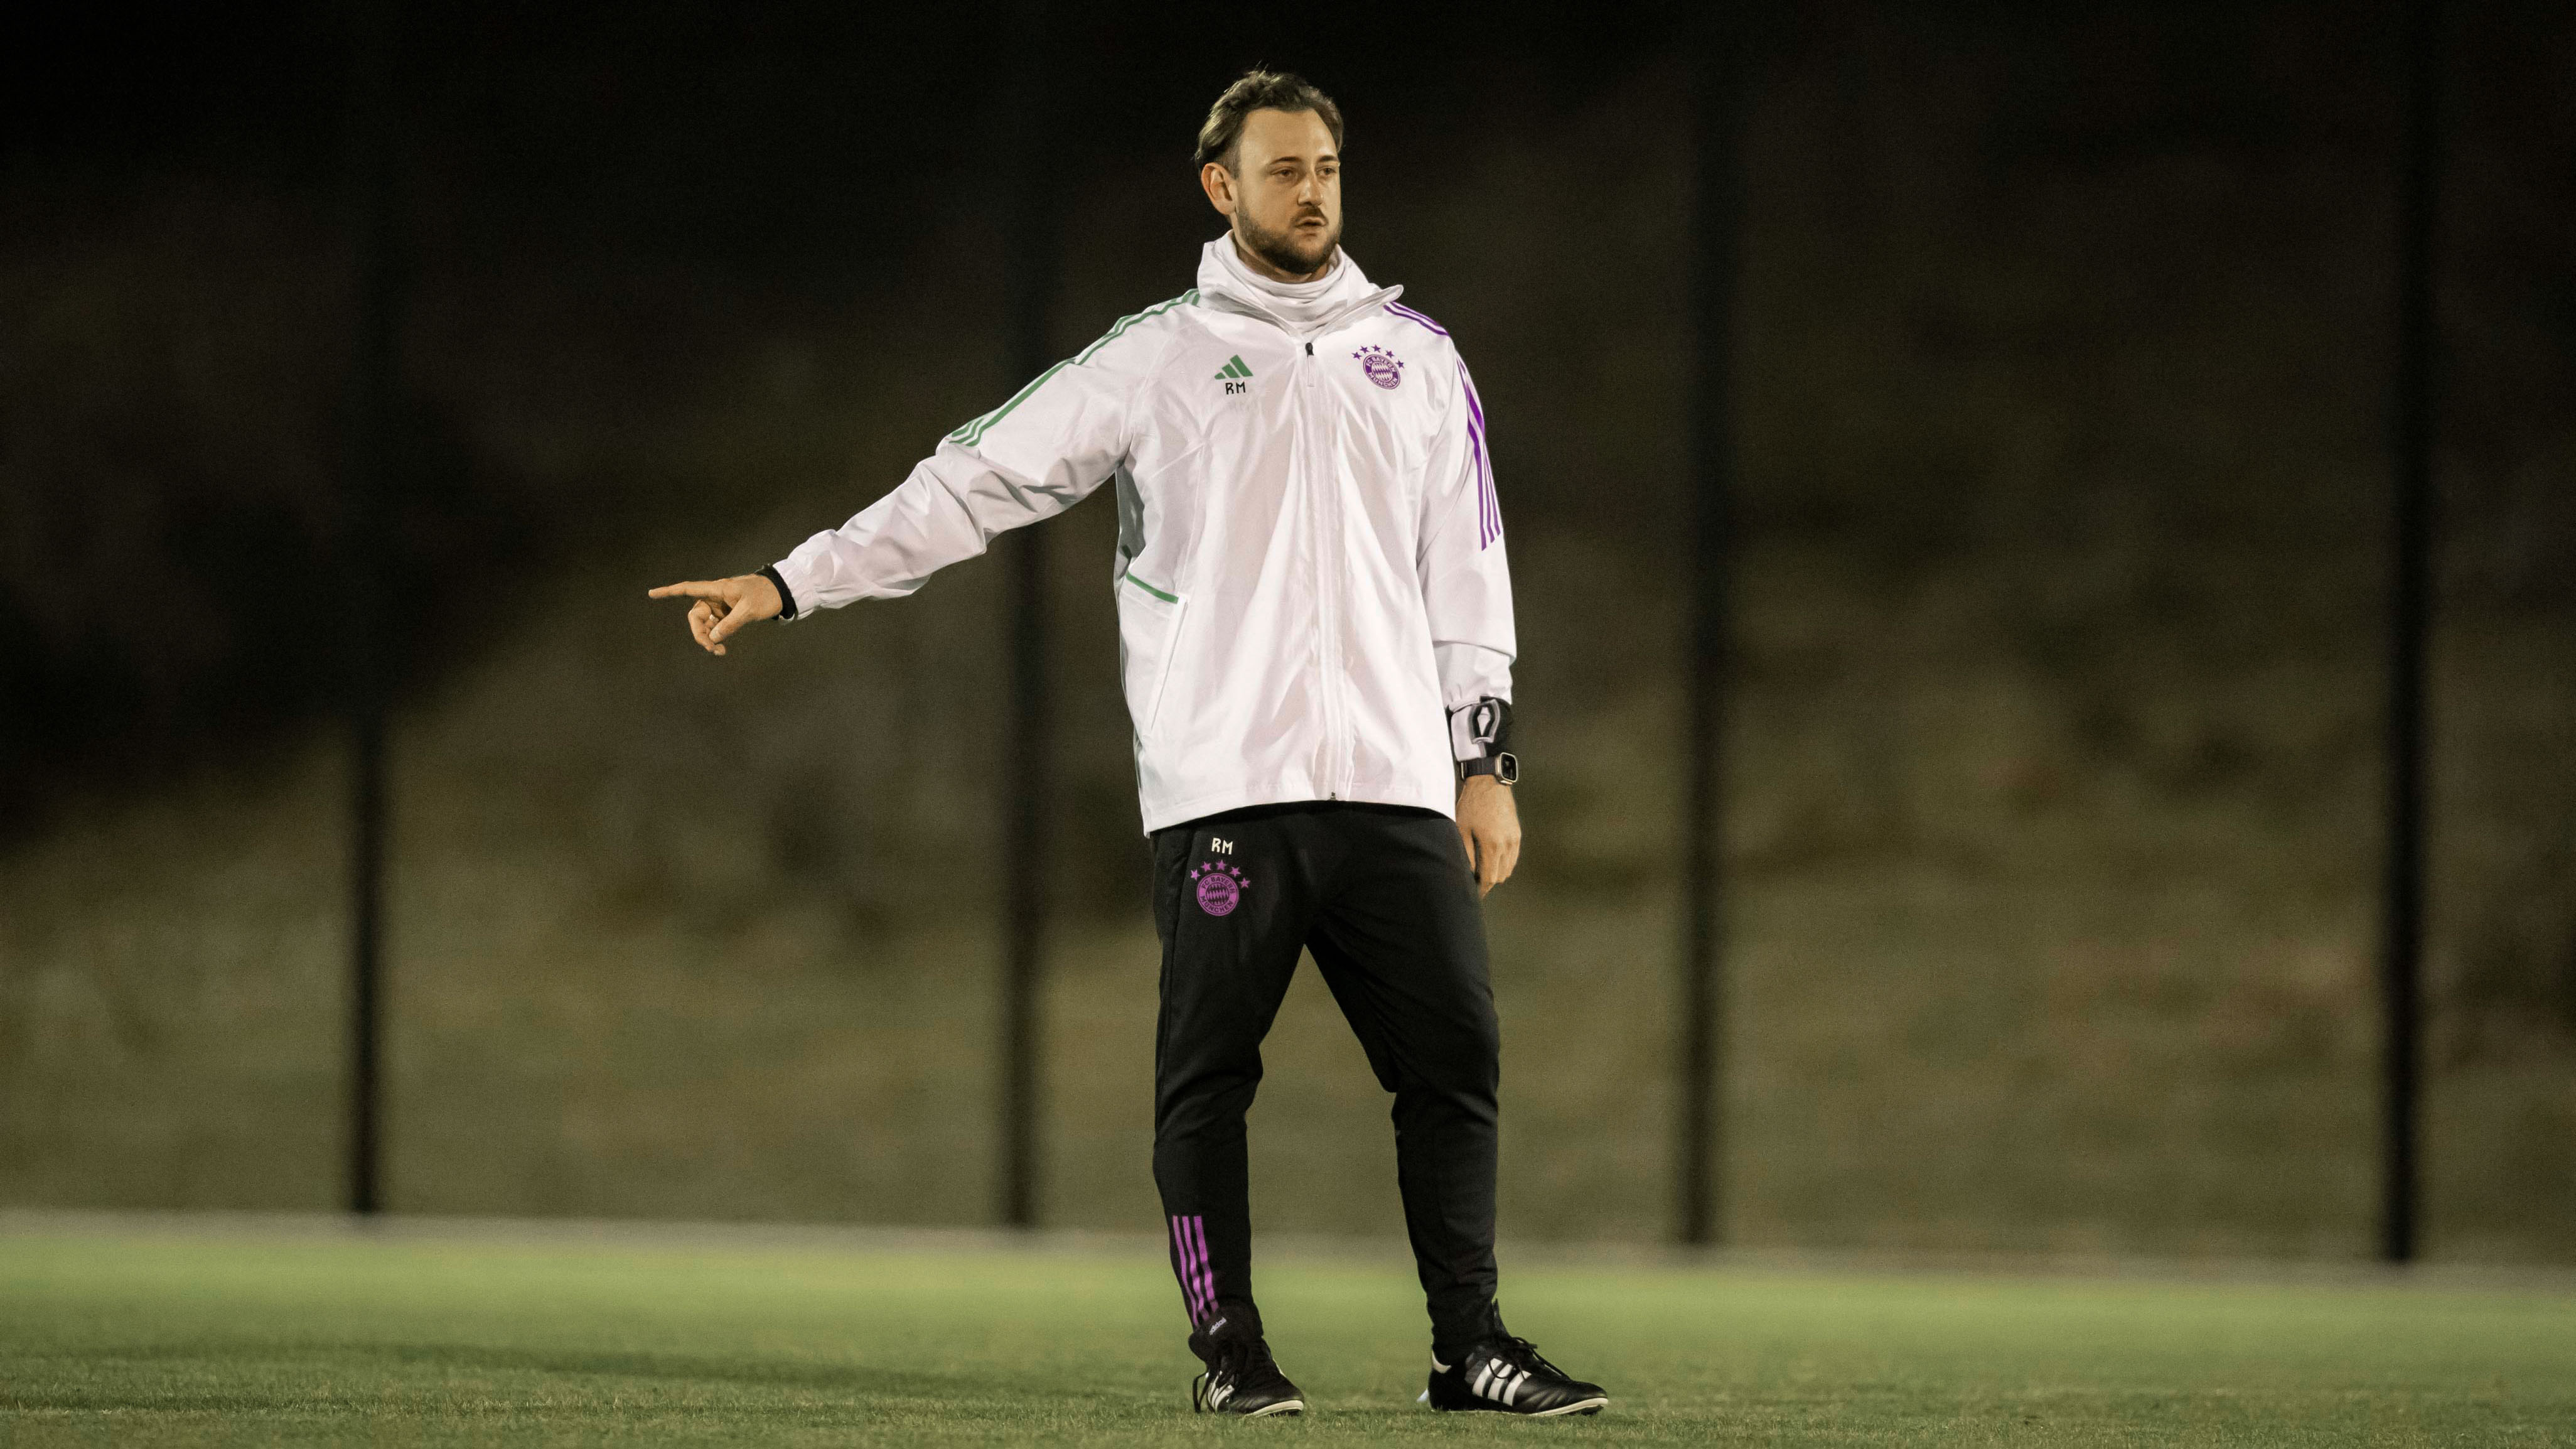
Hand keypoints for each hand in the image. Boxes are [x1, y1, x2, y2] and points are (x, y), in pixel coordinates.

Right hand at [646, 573, 782, 655]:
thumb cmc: (765, 595)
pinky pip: (715, 627)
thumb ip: (730, 624)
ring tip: (719, 652)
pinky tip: (721, 648)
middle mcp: (714, 596)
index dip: (669, 591)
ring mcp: (720, 606)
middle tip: (712, 649)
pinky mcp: (726, 614)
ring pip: (704, 624)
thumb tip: (712, 638)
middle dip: (699, 633)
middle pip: (695, 615)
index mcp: (717, 589)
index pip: (688, 589)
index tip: (651, 594)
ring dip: (708, 638)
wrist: (781, 593)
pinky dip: (716, 637)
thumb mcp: (748, 611)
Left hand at [1455, 773, 1520, 897]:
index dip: (1481, 889)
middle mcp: (1508, 844)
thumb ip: (1467, 854)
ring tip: (1482, 869)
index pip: (1490, 878)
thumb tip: (1469, 873)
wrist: (1489, 783)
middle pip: (1500, 876)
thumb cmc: (1471, 805)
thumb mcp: (1462, 829)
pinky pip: (1513, 857)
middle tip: (1474, 881)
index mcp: (1493, 845)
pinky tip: (1492, 858)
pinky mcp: (1517, 833)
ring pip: (1508, 868)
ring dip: (1496, 872)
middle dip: (1488, 882)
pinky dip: (1504, 862)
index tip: (1474, 894)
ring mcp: (1515, 839)